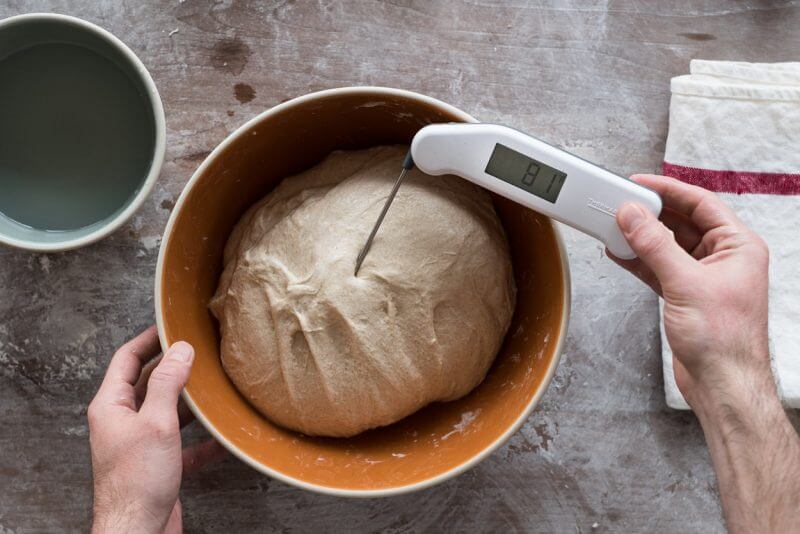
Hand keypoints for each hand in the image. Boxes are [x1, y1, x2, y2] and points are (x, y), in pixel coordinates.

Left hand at [88, 326, 225, 533]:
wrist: (138, 531)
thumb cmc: (138, 482)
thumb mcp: (157, 423)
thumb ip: (168, 383)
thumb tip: (180, 350)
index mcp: (111, 407)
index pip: (127, 359)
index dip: (148, 339)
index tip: (170, 326)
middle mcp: (122, 422)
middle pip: (148, 383)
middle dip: (174, 367)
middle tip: (198, 352)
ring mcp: (140, 444)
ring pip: (167, 412)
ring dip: (190, 402)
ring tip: (214, 388)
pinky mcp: (158, 465)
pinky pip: (183, 445)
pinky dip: (203, 440)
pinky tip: (224, 438)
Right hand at [610, 174, 770, 408]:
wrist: (722, 384)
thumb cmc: (724, 341)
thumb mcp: (685, 284)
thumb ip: (655, 245)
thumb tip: (633, 215)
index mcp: (737, 246)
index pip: (701, 204)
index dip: (669, 190)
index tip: (640, 182)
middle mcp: (722, 259)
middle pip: (681, 223)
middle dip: (650, 214)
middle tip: (622, 204)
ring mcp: (702, 277)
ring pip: (666, 246)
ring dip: (641, 238)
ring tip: (614, 226)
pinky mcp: (685, 295)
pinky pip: (658, 268)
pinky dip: (638, 261)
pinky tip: (619, 252)